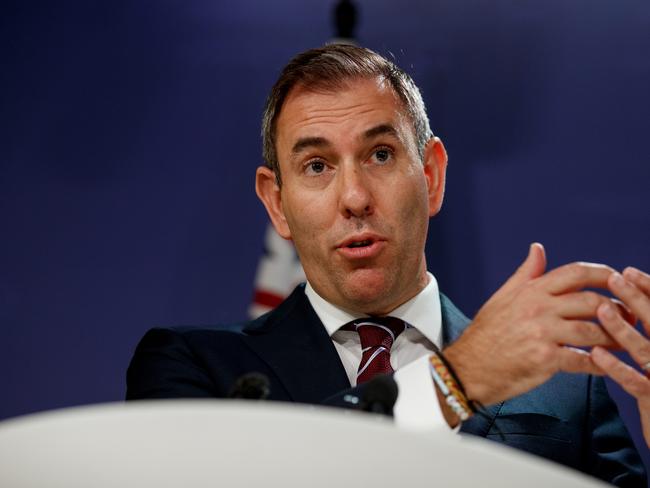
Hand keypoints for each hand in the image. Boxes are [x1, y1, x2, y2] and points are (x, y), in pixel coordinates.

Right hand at [444, 243, 616, 405]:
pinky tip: (607, 366)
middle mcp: (538, 308)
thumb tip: (538, 248)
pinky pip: (582, 360)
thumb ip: (527, 274)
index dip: (603, 274)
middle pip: (591, 302)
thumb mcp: (503, 296)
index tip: (619, 280)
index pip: (576, 273)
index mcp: (531, 290)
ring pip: (592, 332)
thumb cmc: (487, 333)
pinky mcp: (544, 359)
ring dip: (614, 339)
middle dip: (617, 310)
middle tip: (630, 318)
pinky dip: (599, 365)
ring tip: (624, 344)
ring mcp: (541, 333)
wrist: (468, 366)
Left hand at [592, 267, 649, 447]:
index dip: (649, 291)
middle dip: (637, 300)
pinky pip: (636, 383)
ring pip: (646, 351)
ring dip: (623, 329)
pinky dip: (616, 367)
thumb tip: (625, 303)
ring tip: (602, 310)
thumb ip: (647, 332)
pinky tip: (595, 354)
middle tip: (615, 278)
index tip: (628, 272)